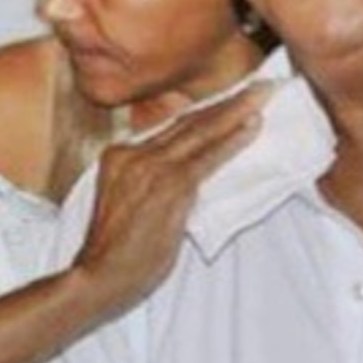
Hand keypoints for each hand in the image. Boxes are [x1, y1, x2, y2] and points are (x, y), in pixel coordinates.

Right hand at [72, 83, 271, 310]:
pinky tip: (252, 126)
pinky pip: (207, 157)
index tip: (229, 99)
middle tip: (259, 85)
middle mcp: (133, 152)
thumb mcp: (127, 204)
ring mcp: (150, 166)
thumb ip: (153, 181)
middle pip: (188, 122)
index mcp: (121, 155)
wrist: (98, 277)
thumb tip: (192, 172)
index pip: (170, 128)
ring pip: (201, 131)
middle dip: (227, 101)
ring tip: (263, 95)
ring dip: (236, 111)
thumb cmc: (115, 252)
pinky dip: (232, 140)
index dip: (204, 112)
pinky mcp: (169, 185)